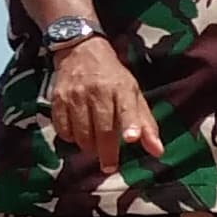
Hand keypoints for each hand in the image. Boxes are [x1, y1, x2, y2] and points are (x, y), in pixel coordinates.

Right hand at [46, 36, 152, 167]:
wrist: (81, 50)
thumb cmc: (112, 78)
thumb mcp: (133, 94)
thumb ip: (145, 124)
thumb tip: (157, 151)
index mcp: (121, 87)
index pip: (126, 108)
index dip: (130, 124)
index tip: (131, 139)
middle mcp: (98, 90)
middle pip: (102, 129)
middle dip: (107, 152)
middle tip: (110, 165)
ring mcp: (76, 95)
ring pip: (82, 133)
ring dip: (89, 147)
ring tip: (94, 147)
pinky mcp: (58, 99)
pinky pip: (63, 129)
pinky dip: (71, 138)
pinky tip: (78, 135)